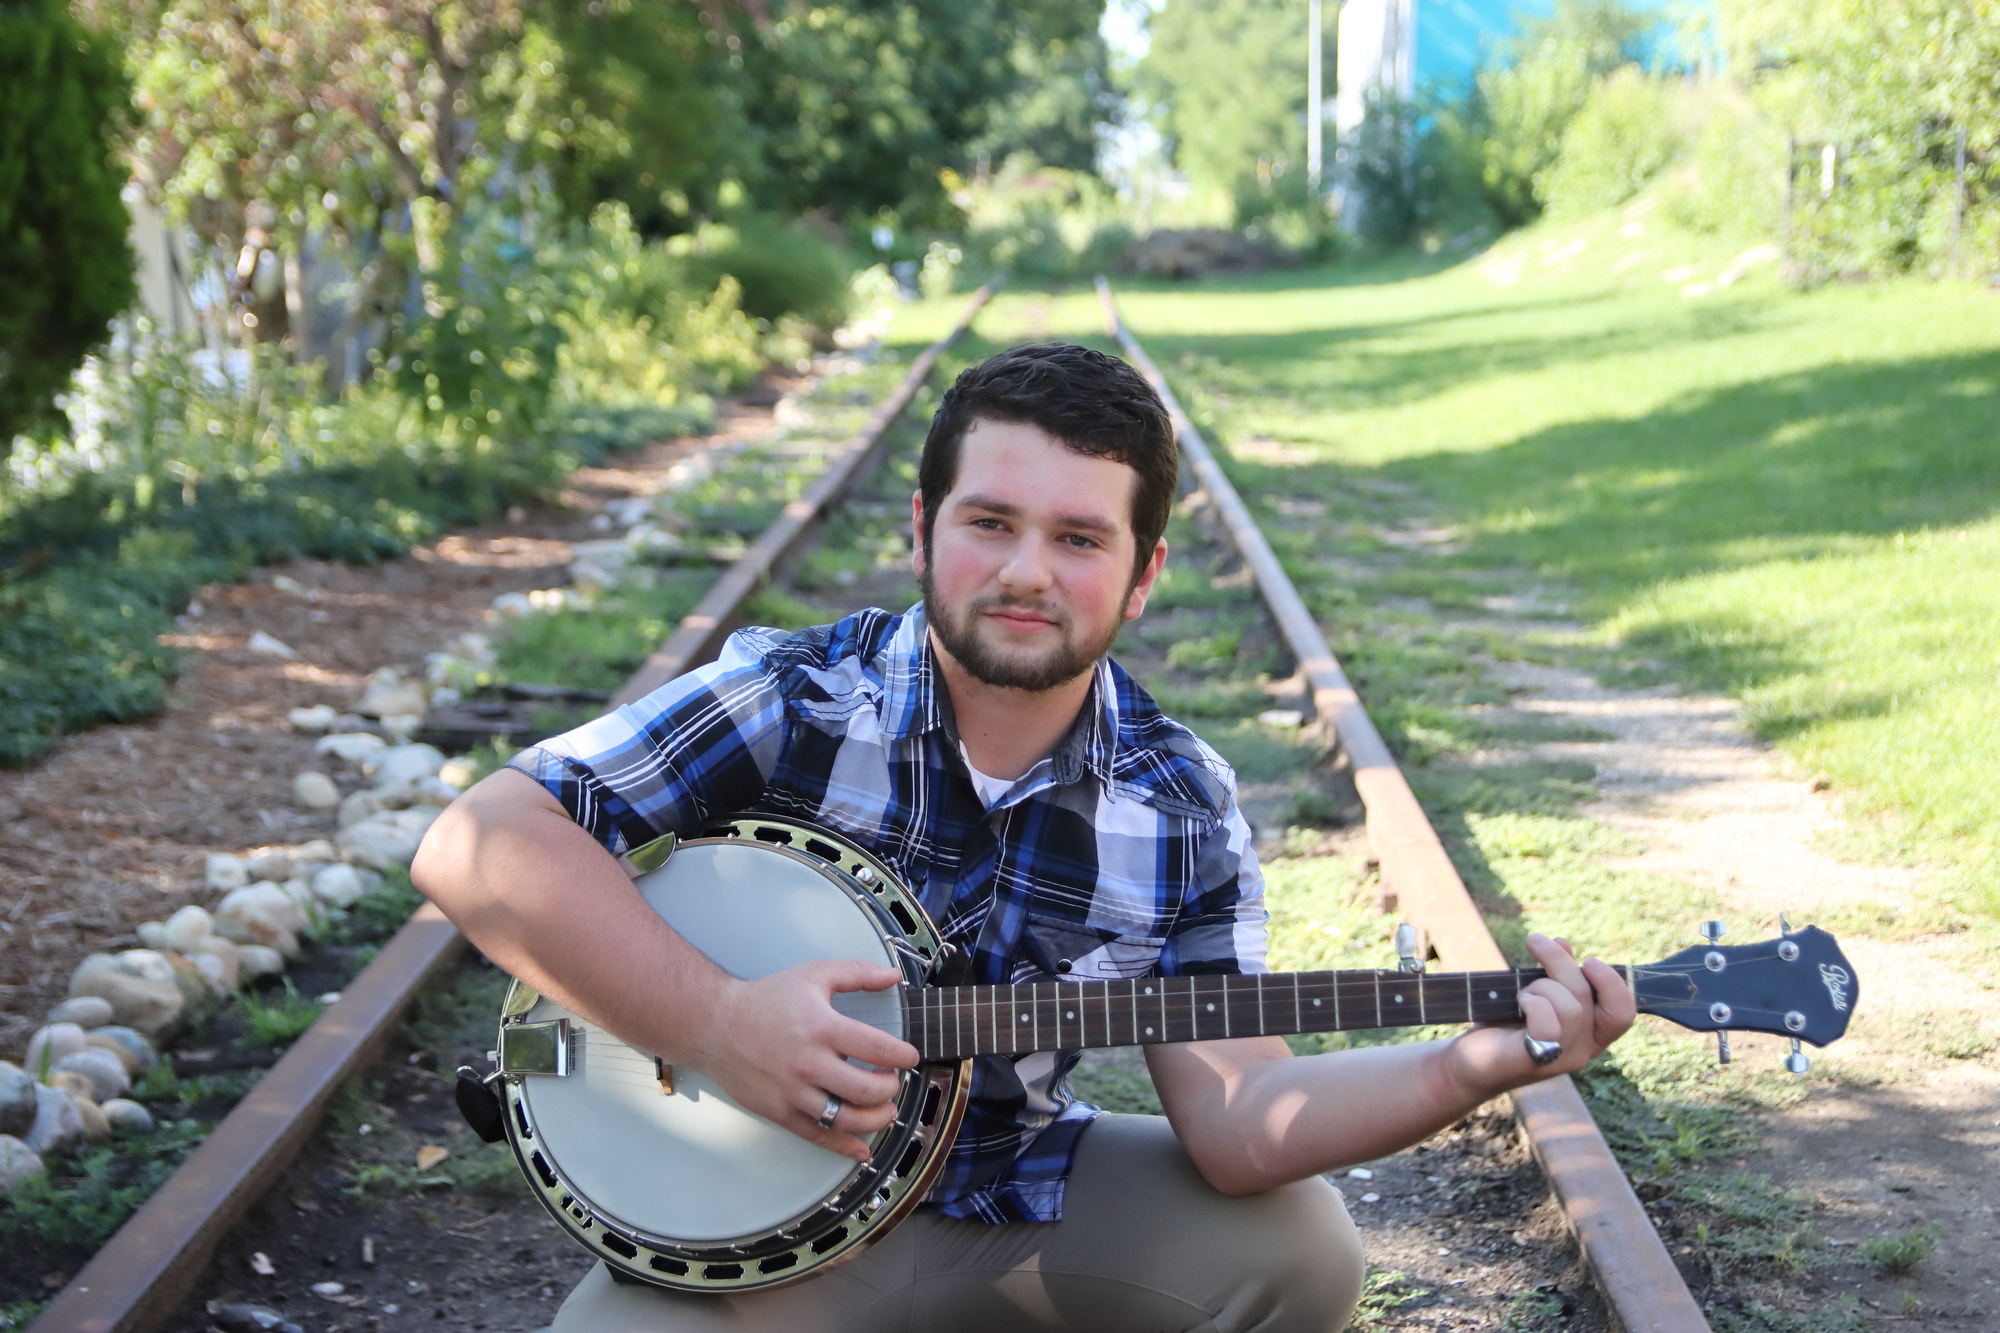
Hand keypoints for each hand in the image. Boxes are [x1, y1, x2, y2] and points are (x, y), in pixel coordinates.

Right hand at [694, 958, 919, 1162]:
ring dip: (876, 1119)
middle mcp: (809, 1064)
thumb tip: (893, 976)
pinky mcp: (780, 1112)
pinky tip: (862, 1149)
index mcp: (822, 1028)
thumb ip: (856, 973)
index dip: (903, 1057)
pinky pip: (819, 1137)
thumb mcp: (813, 974)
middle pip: (867, 1090)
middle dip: (890, 1088)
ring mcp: (794, 1093)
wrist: (716, 1024)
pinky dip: (845, 1147)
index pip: (878, 1049)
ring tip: (886, 1110)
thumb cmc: (766, 999)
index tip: (910, 1057)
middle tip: (892, 1080)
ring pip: (846, 1119)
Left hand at [1442, 933, 1635, 1099]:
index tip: (1588, 960)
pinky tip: (1518, 1003)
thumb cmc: (1503, 1026)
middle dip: (1560, 962)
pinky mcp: (1535, 1061)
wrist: (1469, 1062)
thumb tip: (1564, 943)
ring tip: (1521, 992)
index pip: (1623, 1013)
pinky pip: (1548, 1023)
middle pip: (1589, 996)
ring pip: (1570, 1007)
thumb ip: (1554, 974)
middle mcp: (1582, 1050)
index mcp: (1589, 1034)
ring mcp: (1561, 1058)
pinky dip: (1532, 1003)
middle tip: (1534, 942)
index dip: (1613, 982)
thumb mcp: (1533, 993)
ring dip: (1541, 985)